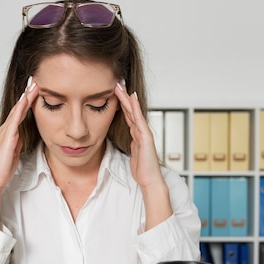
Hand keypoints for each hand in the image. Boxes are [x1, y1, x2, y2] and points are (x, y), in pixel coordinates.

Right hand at [0, 78, 37, 227]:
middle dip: (26, 94)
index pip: (18, 114)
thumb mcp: (14, 154)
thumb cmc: (2, 170)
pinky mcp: (7, 138)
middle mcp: (4, 130)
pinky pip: (15, 120)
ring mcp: (5, 133)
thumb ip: (18, 144)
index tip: (34, 91)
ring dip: (25, 98)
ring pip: (16, 111)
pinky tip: (25, 101)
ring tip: (33, 85)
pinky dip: (20, 109)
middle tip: (34, 80)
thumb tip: (24, 138)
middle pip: (17, 109)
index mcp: (7, 134)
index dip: (26, 102)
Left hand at [114, 82, 171, 228]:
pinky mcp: (146, 137)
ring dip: (127, 99)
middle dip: (123, 97)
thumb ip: (129, 146)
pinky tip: (131, 98)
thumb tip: (123, 141)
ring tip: (120, 86)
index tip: (113, 93)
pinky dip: (135, 108)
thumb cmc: (142, 170)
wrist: (150, 180)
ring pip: (134, 112)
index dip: (121, 105)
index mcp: (136, 135)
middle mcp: (141, 131)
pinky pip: (139, 119)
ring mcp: (144, 133)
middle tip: (116, 83)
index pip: (128, 116)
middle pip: (131, 111)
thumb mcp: (131, 155)